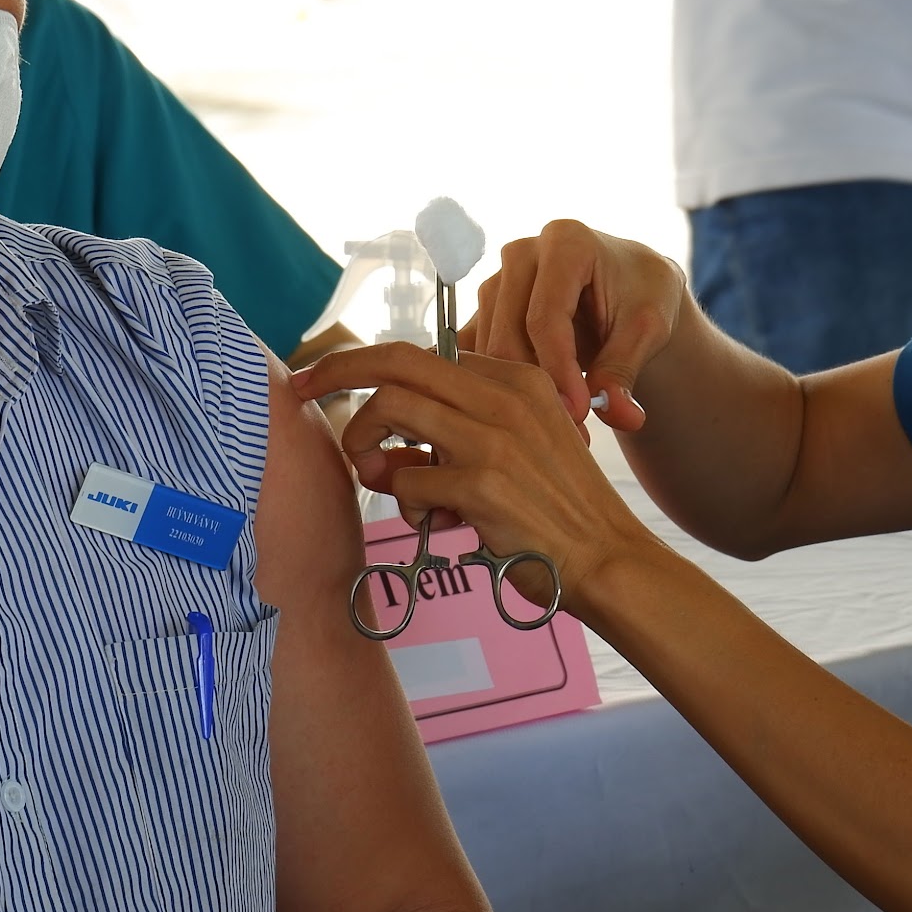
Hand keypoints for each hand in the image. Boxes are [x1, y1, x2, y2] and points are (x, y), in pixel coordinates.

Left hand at [291, 342, 657, 603]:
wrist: (609, 559)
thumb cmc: (558, 510)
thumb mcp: (526, 443)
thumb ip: (465, 426)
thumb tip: (388, 433)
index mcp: (516, 378)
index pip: (422, 352)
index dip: (366, 363)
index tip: (328, 379)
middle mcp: (505, 396)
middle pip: (395, 362)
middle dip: (335, 372)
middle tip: (301, 392)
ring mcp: (495, 438)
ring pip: (390, 411)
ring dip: (367, 448)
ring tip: (382, 480)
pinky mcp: (483, 485)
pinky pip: (407, 480)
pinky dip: (406, 504)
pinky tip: (434, 524)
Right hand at [460, 220, 687, 432]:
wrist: (628, 285)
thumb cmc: (641, 295)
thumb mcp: (649, 328)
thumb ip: (627, 369)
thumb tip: (621, 416)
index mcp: (565, 242)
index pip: (546, 317)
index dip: (559, 370)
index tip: (579, 414)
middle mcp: (521, 254)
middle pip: (508, 335)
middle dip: (536, 389)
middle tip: (570, 432)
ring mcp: (497, 280)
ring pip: (489, 350)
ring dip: (517, 394)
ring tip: (559, 427)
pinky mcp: (484, 310)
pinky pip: (476, 355)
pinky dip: (497, 387)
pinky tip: (526, 413)